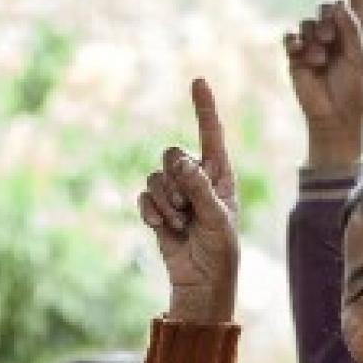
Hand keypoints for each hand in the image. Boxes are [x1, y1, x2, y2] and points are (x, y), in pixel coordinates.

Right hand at [138, 78, 238, 322]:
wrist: (202, 281)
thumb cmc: (220, 251)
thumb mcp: (217, 219)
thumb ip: (199, 189)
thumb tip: (180, 161)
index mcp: (220, 175)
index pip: (211, 135)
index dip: (204, 108)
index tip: (198, 81)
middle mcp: (196, 178)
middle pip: (172, 154)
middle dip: (175, 180)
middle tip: (187, 208)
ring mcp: (175, 193)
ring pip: (155, 177)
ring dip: (166, 203)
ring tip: (181, 224)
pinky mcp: (156, 208)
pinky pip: (143, 196)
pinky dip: (152, 214)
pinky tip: (165, 229)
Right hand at [285, 0, 362, 167]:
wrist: (334, 117)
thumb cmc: (353, 91)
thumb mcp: (360, 60)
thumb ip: (352, 31)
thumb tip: (337, 4)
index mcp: (356, 34)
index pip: (357, 1)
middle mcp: (334, 35)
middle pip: (325, 8)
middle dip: (328, 22)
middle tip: (331, 42)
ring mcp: (313, 44)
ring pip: (308, 22)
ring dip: (315, 39)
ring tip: (320, 61)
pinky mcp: (296, 56)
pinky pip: (291, 37)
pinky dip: (296, 44)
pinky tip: (304, 57)